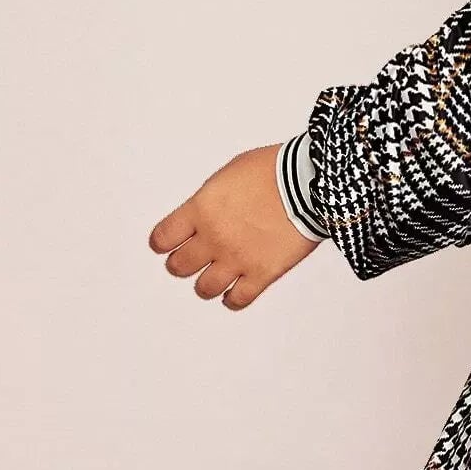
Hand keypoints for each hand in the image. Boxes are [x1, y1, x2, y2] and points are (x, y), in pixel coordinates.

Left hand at [148, 143, 322, 310]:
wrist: (308, 182)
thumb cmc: (274, 169)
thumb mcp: (230, 173)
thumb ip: (210, 199)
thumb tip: (206, 211)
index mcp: (200, 209)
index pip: (162, 238)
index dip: (164, 243)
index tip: (168, 244)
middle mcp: (213, 238)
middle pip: (178, 266)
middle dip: (182, 263)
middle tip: (191, 260)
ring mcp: (237, 258)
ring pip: (204, 288)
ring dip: (206, 284)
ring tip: (215, 277)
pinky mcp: (262, 273)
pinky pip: (237, 299)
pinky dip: (233, 299)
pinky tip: (235, 292)